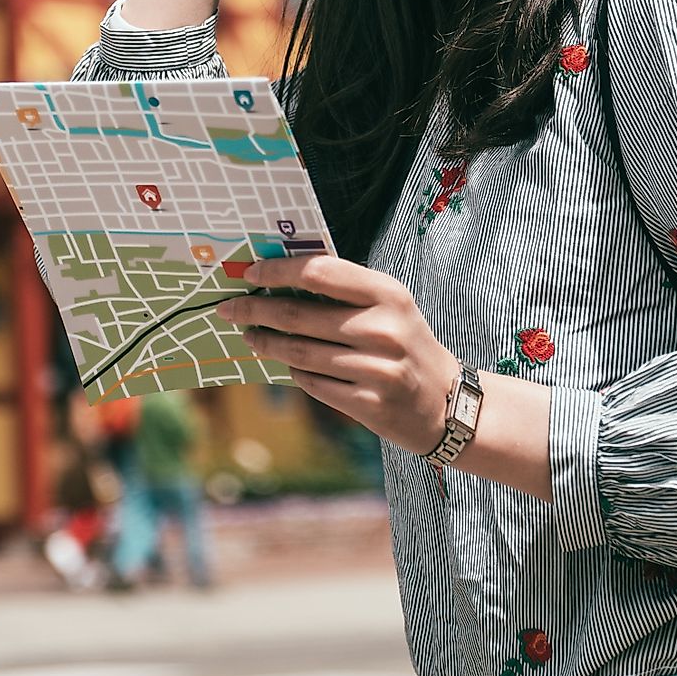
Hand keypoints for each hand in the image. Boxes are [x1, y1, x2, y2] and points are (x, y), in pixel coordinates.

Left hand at [218, 254, 460, 456]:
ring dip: (266, 344)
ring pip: (298, 353)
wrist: (447, 404)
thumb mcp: (390, 307)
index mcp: (388, 295)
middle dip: (255, 310)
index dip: (278, 271)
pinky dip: (294, 372)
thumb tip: (279, 277)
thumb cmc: (406, 344)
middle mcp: (383, 330)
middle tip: (229, 308)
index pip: (320, 272)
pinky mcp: (368, 404)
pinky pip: (312, 383)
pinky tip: (288, 364)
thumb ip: (344, 290)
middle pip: (298, 315)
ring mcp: (376, 370)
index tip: (250, 273)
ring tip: (251, 336)